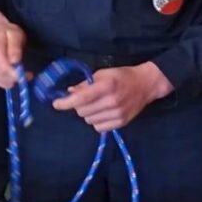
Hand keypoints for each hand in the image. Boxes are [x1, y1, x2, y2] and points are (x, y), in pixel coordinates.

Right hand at [0, 10, 26, 88]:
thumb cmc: (6, 33)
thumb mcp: (15, 34)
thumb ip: (15, 47)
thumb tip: (15, 61)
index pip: (3, 67)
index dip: (15, 74)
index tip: (27, 75)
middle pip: (3, 76)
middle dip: (18, 77)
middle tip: (29, 74)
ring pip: (3, 81)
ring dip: (14, 79)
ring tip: (22, 71)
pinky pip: (0, 83)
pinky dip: (9, 80)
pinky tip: (13, 73)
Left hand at [52, 62, 172, 132]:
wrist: (146, 84)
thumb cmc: (122, 76)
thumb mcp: (103, 74)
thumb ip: (85, 84)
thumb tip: (69, 92)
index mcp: (106, 86)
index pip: (80, 98)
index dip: (65, 103)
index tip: (56, 103)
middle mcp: (111, 101)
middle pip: (82, 111)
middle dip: (78, 105)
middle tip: (85, 99)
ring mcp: (117, 114)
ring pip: (89, 120)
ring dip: (88, 114)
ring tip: (97, 105)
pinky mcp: (121, 123)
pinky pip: (98, 128)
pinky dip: (96, 121)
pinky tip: (103, 113)